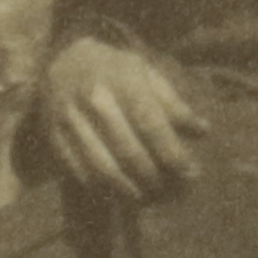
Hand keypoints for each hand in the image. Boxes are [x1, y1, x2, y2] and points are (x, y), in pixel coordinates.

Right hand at [33, 30, 207, 200]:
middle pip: (129, 152)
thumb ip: (173, 103)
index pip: (151, 126)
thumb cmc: (113, 69)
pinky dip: (103, 189)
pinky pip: (80, 172)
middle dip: (155, 178)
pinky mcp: (54, 137)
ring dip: (130, 191)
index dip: (173, 154)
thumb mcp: (146, 73)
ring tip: (147, 198)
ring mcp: (70, 121)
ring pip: (103, 168)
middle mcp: (95, 100)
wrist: (60, 59)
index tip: (190, 173)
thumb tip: (203, 131)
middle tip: (172, 192)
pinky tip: (119, 192)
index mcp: (122, 80)